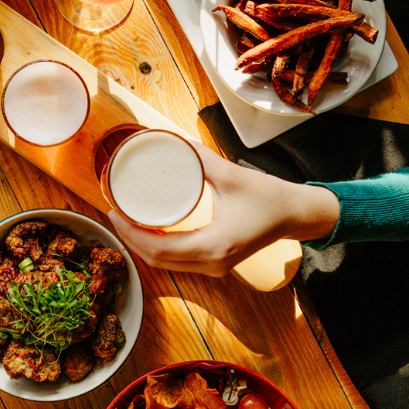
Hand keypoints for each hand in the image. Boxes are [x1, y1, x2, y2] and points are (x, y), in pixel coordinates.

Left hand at [108, 141, 339, 276]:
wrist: (296, 215)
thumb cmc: (270, 197)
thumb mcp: (231, 174)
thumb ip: (198, 158)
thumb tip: (170, 141)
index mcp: (213, 246)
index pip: (157, 247)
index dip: (129, 232)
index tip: (113, 211)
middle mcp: (212, 263)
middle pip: (156, 259)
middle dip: (129, 238)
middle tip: (112, 212)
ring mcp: (214, 267)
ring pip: (165, 263)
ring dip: (141, 244)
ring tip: (124, 219)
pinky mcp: (216, 263)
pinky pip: (177, 260)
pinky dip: (157, 247)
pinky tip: (146, 229)